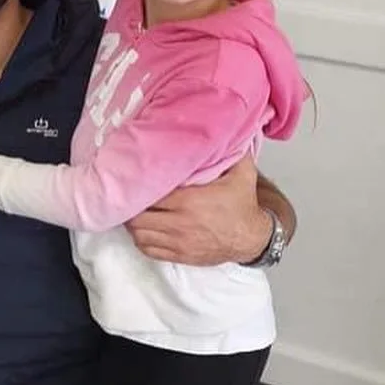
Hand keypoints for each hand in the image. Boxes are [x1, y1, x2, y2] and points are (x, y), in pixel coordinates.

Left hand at [126, 156, 272, 265]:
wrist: (252, 239)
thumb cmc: (243, 206)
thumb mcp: (242, 174)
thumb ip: (232, 152)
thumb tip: (227, 129)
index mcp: (189, 201)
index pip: (151, 195)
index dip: (139, 188)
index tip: (136, 181)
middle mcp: (180, 223)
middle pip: (138, 217)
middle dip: (131, 207)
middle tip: (131, 197)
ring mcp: (178, 242)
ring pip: (140, 235)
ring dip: (134, 224)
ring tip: (135, 212)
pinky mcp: (179, 255)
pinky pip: (149, 250)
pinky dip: (142, 241)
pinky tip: (144, 230)